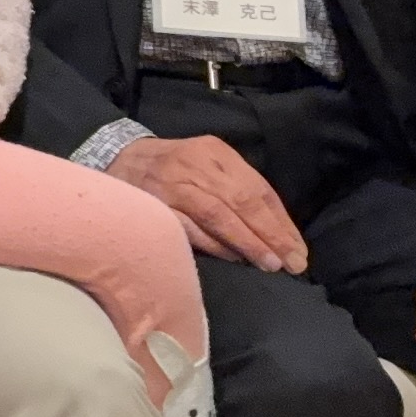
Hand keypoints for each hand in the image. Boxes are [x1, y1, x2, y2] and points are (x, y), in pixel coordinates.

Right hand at [107, 133, 307, 273]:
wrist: (118, 159)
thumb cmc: (175, 168)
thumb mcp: (208, 165)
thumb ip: (238, 190)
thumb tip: (278, 233)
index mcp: (214, 152)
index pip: (257, 188)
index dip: (280, 221)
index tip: (297, 248)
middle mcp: (194, 164)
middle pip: (241, 201)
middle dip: (270, 234)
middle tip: (291, 262)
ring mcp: (172, 184)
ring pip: (217, 214)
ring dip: (246, 242)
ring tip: (268, 264)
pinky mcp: (153, 204)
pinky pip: (189, 228)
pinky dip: (214, 245)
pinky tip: (233, 259)